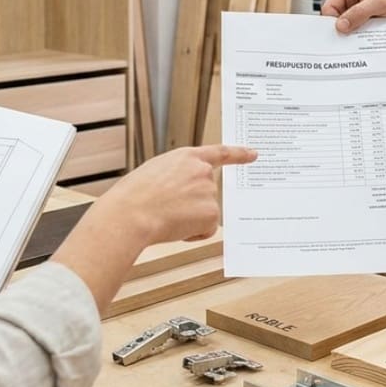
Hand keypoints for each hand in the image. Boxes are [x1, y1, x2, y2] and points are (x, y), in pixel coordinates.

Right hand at [100, 145, 255, 244]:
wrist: (132, 213)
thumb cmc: (134, 195)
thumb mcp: (155, 172)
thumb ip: (177, 175)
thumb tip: (183, 195)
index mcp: (186, 157)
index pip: (219, 153)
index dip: (238, 154)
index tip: (253, 153)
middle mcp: (202, 171)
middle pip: (207, 193)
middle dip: (191, 204)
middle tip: (167, 208)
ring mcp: (209, 192)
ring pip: (204, 213)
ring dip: (188, 219)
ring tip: (165, 215)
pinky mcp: (212, 213)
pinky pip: (205, 229)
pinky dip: (192, 233)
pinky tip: (174, 227)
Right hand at [319, 0, 385, 33]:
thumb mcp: (379, 2)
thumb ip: (358, 13)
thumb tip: (341, 25)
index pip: (329, 7)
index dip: (331, 21)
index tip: (337, 34)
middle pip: (336, 18)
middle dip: (342, 29)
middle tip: (346, 41)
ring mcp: (357, 9)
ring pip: (347, 25)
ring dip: (352, 33)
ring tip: (359, 39)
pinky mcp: (365, 18)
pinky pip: (357, 29)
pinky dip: (360, 35)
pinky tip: (366, 39)